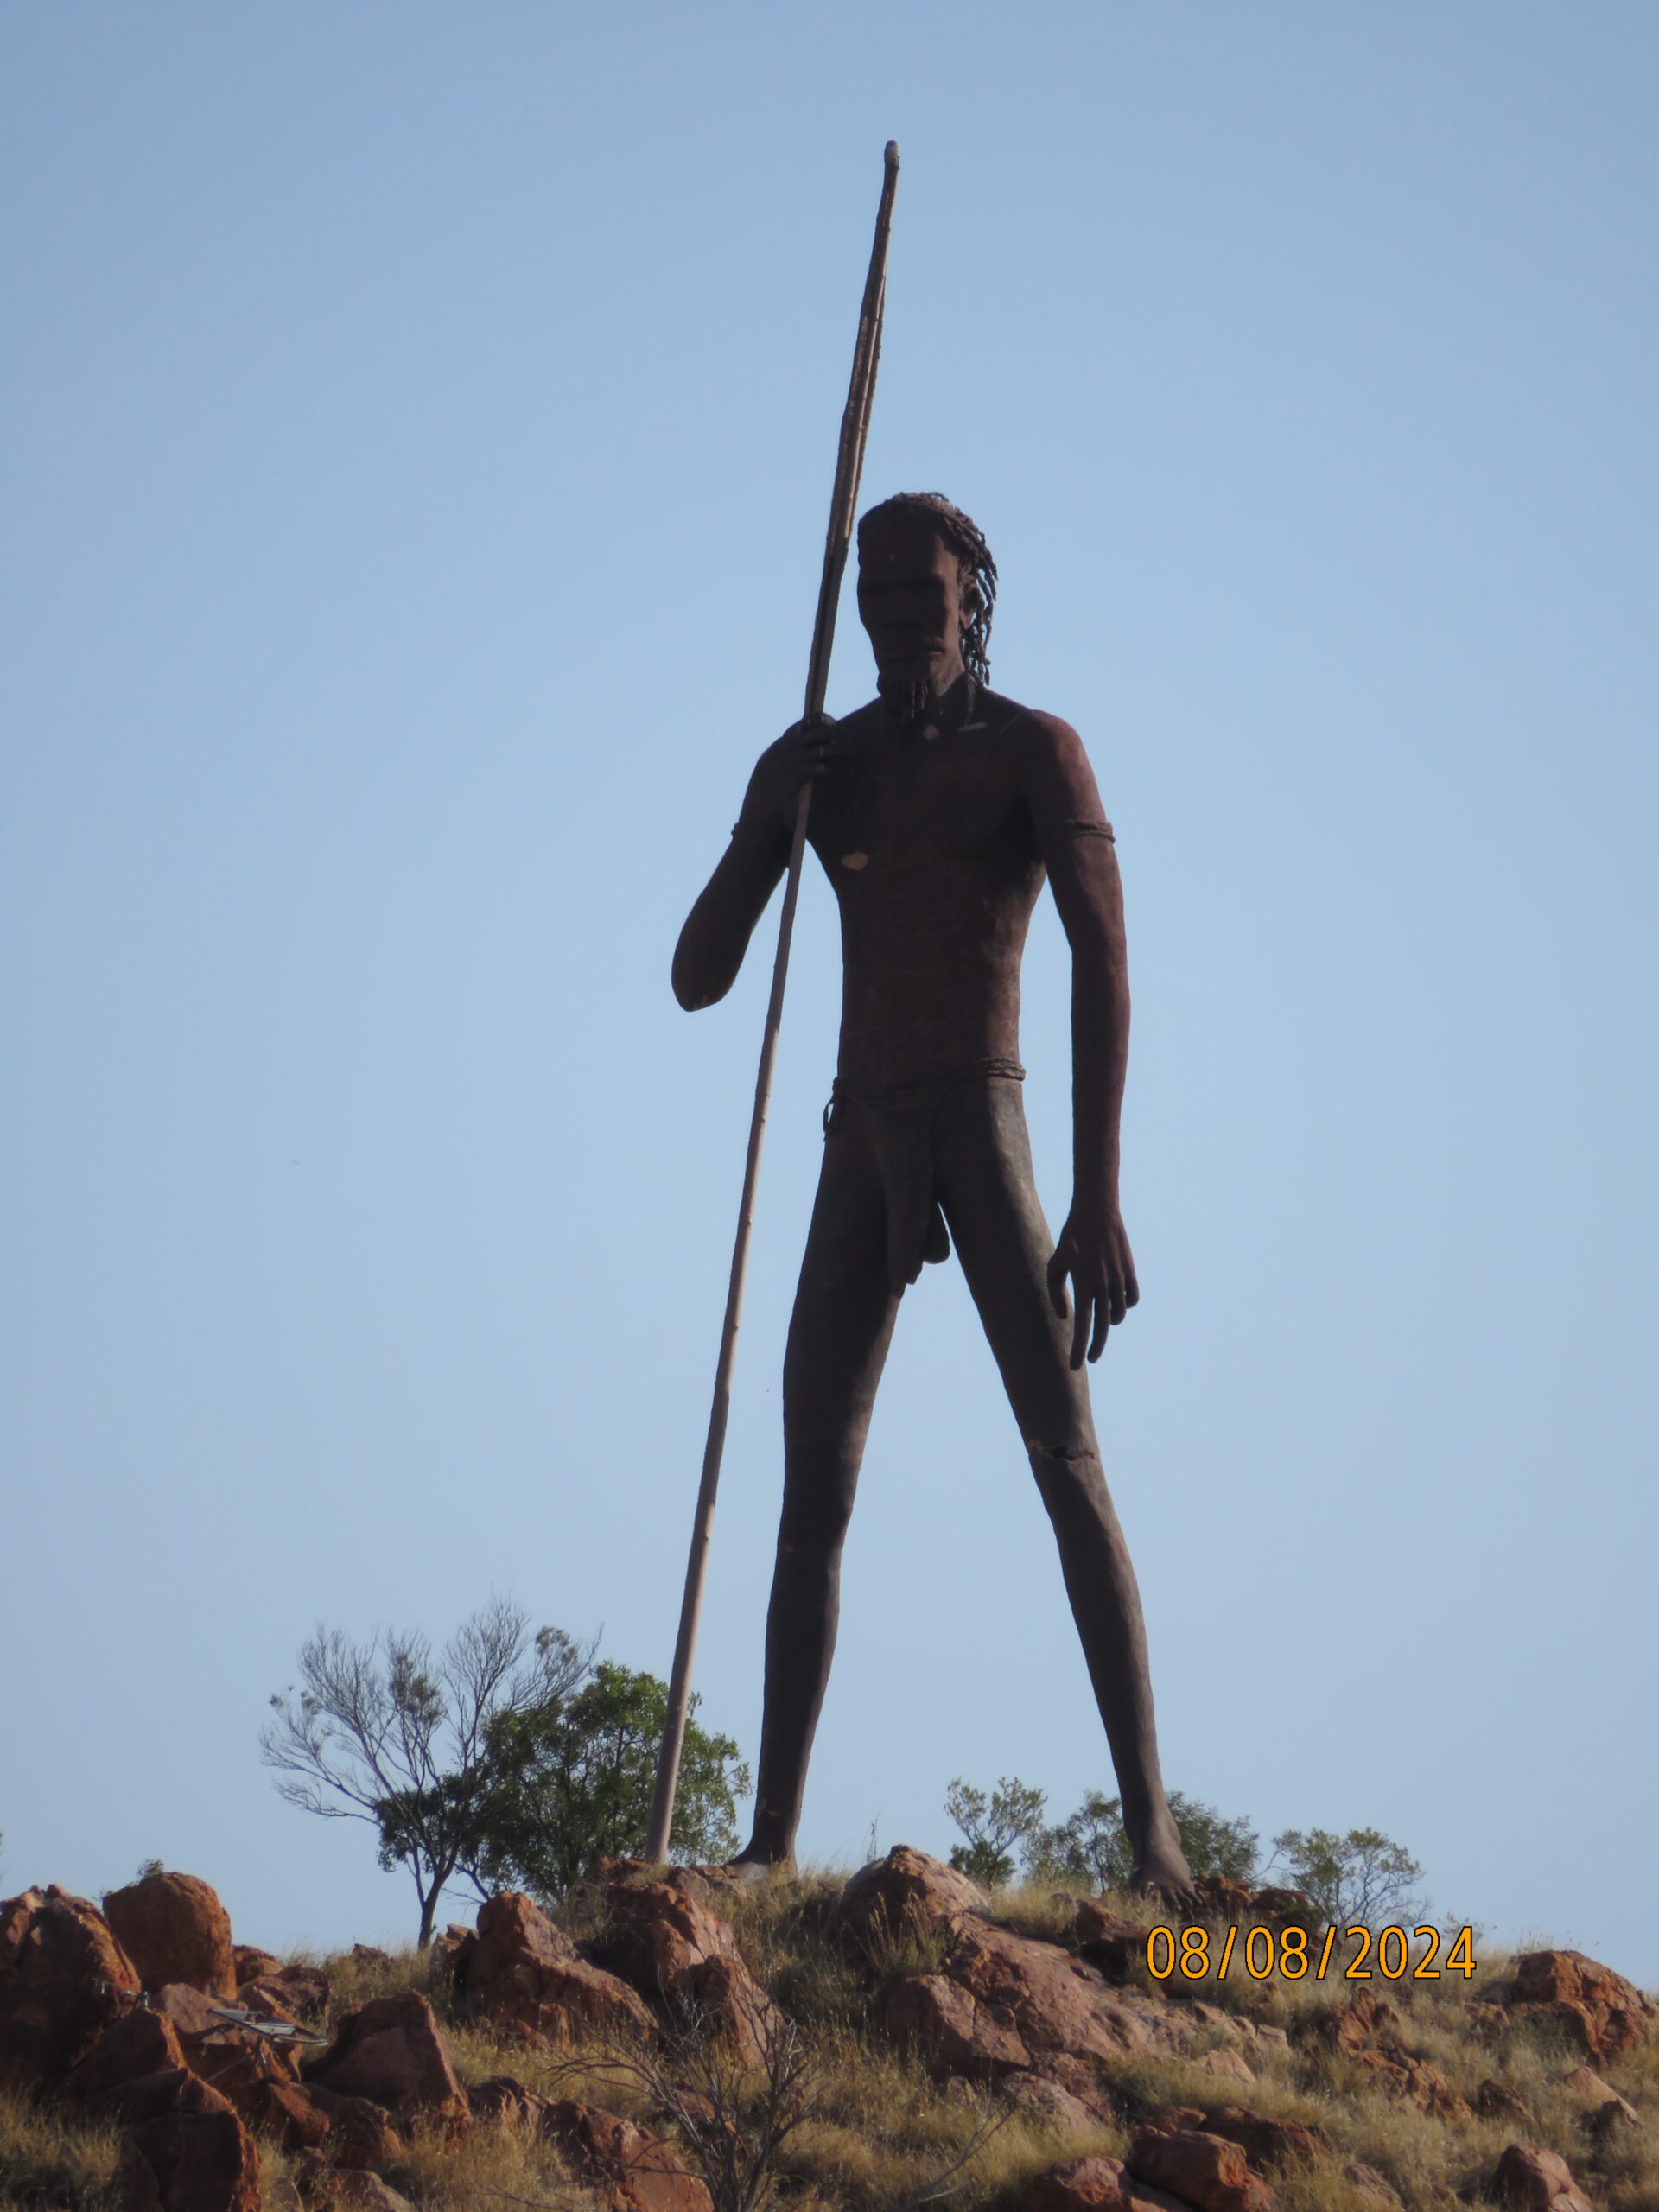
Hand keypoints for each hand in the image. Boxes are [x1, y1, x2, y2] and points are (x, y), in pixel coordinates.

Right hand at [745, 712, 836, 830]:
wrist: (761, 800)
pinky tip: (822, 778)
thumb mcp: (772, 759)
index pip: (808, 721)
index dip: (823, 720)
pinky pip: (822, 768)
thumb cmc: (768, 782)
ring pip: (824, 751)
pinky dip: (825, 773)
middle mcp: (791, 746)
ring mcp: (797, 758)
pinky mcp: (802, 772)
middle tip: (833, 743)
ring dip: (830, 757)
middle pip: (821, 733)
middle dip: (830, 736)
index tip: (831, 722)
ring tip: (827, 763)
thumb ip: (785, 748)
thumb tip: (799, 739)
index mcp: (784, 741)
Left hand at [1047, 1202, 1138, 1367]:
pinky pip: (1131, 1299)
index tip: (1074, 1365)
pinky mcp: (1130, 1272)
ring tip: (1098, 1319)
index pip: (1082, 1327)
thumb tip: (1067, 1316)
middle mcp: (1104, 1285)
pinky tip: (1114, 1304)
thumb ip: (1057, 1293)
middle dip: (1096, 1347)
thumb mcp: (1054, 1264)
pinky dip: (1124, 1305)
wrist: (1096, 1212)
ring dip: (1109, 1322)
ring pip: (1118, 1315)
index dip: (1078, 1348)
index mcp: (1083, 1285)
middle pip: (1103, 1328)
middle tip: (1090, 1358)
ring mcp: (1120, 1279)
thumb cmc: (1070, 1238)